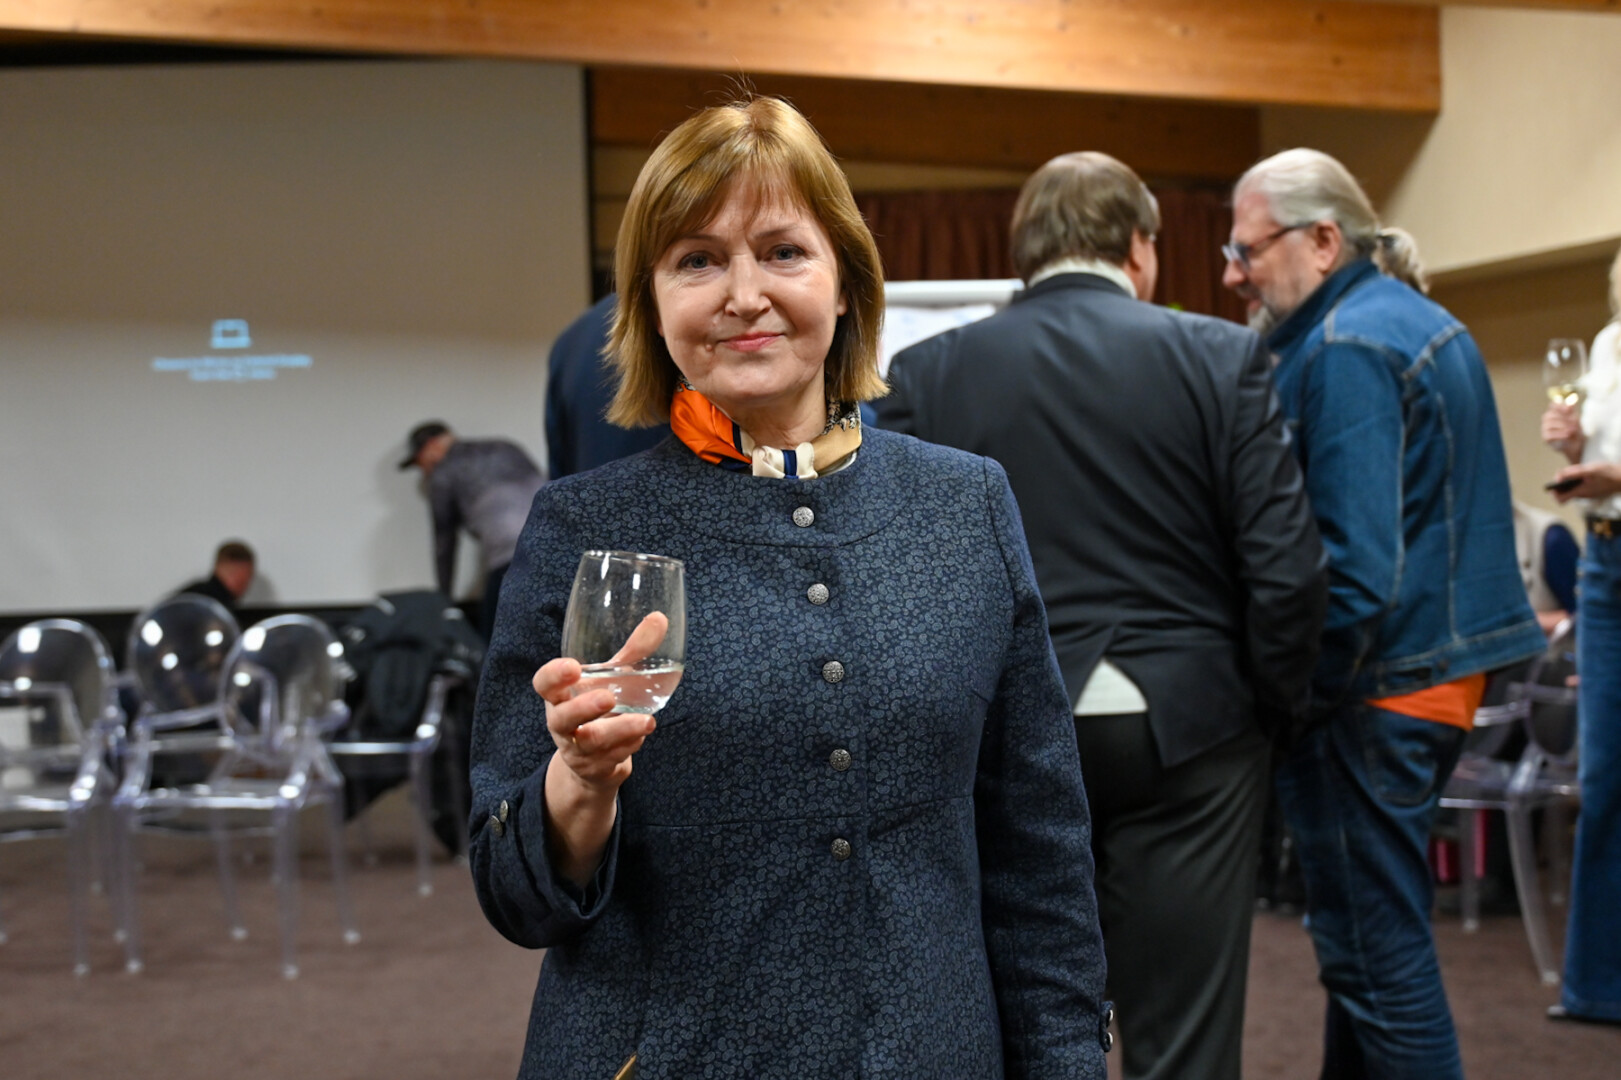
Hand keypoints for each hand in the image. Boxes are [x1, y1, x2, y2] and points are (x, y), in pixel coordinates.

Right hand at [531, 611, 667, 885]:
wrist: (595, 762)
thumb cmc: (599, 709)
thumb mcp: (613, 679)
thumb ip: (633, 651)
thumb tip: (659, 618)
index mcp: (561, 696)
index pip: (543, 684)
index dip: (553, 676)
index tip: (573, 666)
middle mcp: (563, 722)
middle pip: (562, 718)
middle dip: (584, 708)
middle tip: (608, 697)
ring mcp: (577, 749)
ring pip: (592, 742)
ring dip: (620, 730)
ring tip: (647, 721)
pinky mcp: (595, 768)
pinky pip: (612, 759)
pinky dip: (630, 746)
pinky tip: (643, 735)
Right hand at [1542, 402, 1584, 461]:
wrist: (1577, 445)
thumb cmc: (1575, 430)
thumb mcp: (1575, 419)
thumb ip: (1571, 411)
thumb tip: (1570, 404)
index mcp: (1555, 412)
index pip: (1553, 405)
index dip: (1559, 406)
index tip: (1569, 409)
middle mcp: (1548, 419)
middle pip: (1550, 414)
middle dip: (1563, 418)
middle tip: (1574, 422)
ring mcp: (1545, 429)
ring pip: (1549, 424)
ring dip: (1562, 426)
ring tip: (1573, 430)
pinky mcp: (1546, 438)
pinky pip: (1549, 434)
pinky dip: (1559, 434)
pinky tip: (1567, 434)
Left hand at [1549, 462, 1620, 502]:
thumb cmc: (1608, 473)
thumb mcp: (1589, 470)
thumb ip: (1572, 473)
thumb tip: (1557, 477)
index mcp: (1580, 492)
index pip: (1560, 499)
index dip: (1554, 492)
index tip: (1554, 483)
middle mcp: (1584, 495)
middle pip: (1566, 493)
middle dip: (1562, 484)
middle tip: (1565, 473)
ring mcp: (1590, 493)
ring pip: (1574, 489)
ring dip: (1571, 481)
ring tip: (1576, 472)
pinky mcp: (1595, 490)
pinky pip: (1582, 487)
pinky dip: (1579, 481)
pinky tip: (1585, 473)